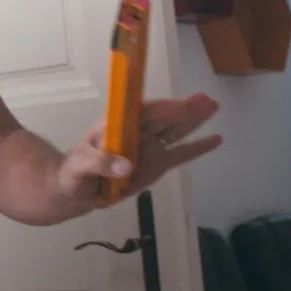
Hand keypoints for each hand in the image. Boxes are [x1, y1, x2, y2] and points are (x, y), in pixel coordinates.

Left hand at [60, 93, 222, 205]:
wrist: (76, 191)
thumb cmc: (74, 172)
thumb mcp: (80, 166)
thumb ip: (101, 164)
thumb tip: (127, 165)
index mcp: (117, 125)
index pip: (142, 112)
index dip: (162, 108)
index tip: (180, 104)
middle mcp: (136, 132)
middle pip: (164, 118)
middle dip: (185, 109)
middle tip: (207, 99)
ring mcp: (148, 148)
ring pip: (175, 131)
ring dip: (194, 119)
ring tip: (213, 106)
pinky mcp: (156, 165)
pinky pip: (180, 154)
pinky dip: (197, 148)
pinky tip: (215, 139)